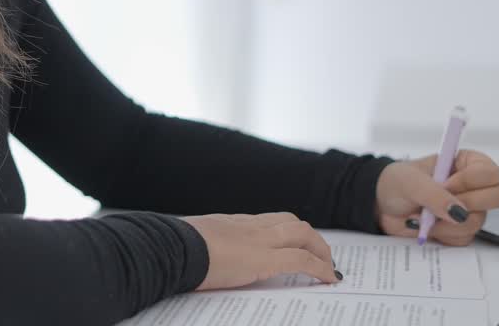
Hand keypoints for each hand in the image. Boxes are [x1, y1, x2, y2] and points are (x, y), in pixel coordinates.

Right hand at [180, 213, 340, 290]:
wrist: (170, 247)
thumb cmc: (172, 247)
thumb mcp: (190, 242)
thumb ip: (203, 246)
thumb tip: (196, 258)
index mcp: (231, 222)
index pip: (268, 221)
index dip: (287, 232)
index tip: (294, 244)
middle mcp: (249, 225)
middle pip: (291, 222)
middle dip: (310, 238)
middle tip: (320, 256)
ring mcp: (258, 239)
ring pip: (302, 234)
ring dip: (320, 250)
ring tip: (328, 269)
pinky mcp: (263, 259)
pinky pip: (301, 260)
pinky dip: (319, 268)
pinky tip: (328, 279)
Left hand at [374, 150, 498, 245]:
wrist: (382, 206)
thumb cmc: (396, 183)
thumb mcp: (410, 182)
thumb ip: (434, 194)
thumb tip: (459, 213)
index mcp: (466, 163)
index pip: (490, 172)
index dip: (471, 181)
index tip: (446, 184)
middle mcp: (474, 186)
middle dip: (469, 203)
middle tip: (441, 204)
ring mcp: (470, 209)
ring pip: (479, 221)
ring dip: (447, 222)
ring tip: (424, 215)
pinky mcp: (460, 230)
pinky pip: (464, 239)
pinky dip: (442, 235)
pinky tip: (427, 226)